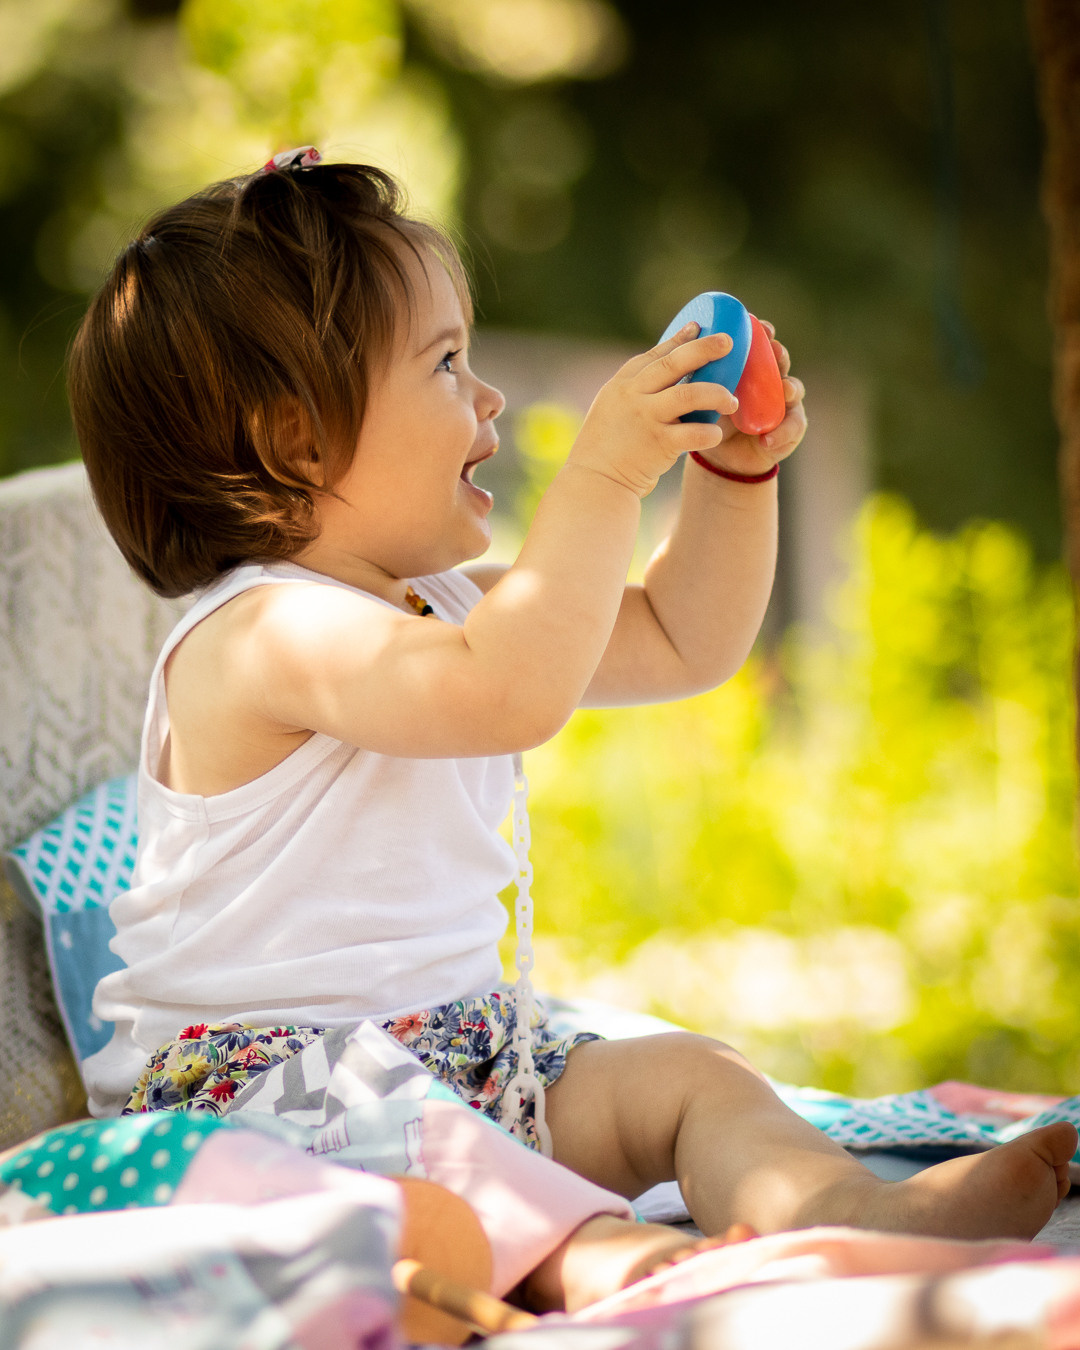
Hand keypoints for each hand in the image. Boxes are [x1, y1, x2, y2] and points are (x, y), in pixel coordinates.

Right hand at [568, 324, 740, 497]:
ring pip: (689, 394)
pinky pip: (692, 433)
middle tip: (727, 342)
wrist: (594, 481)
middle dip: (703, 349)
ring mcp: (646, 418)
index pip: (655, 355)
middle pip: (674, 364)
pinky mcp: (658, 444)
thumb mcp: (612, 409)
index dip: (679, 339)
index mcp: (622, 385)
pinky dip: (708, 433)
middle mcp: (633, 396)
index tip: (699, 327)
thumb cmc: (606, 448)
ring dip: (716, 393)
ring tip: (732, 401)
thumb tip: (665, 374)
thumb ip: (635, 392)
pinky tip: (716, 434)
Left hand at [693, 321, 806, 479]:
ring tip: (785, 390)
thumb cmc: (707, 417)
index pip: (759, 344)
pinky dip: (781, 433)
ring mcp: (781, 404)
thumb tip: (677, 344)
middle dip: (780, 354)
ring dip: (790, 388)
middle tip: (775, 350)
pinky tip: (767, 439)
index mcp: (748, 367)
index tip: (755, 323)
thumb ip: (695, 374)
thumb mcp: (699, 394)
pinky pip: (792, 429)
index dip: (761, 332)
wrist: (717, 455)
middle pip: (780, 362)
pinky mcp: (786, 431)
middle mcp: (768, 381)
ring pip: (793, 390)